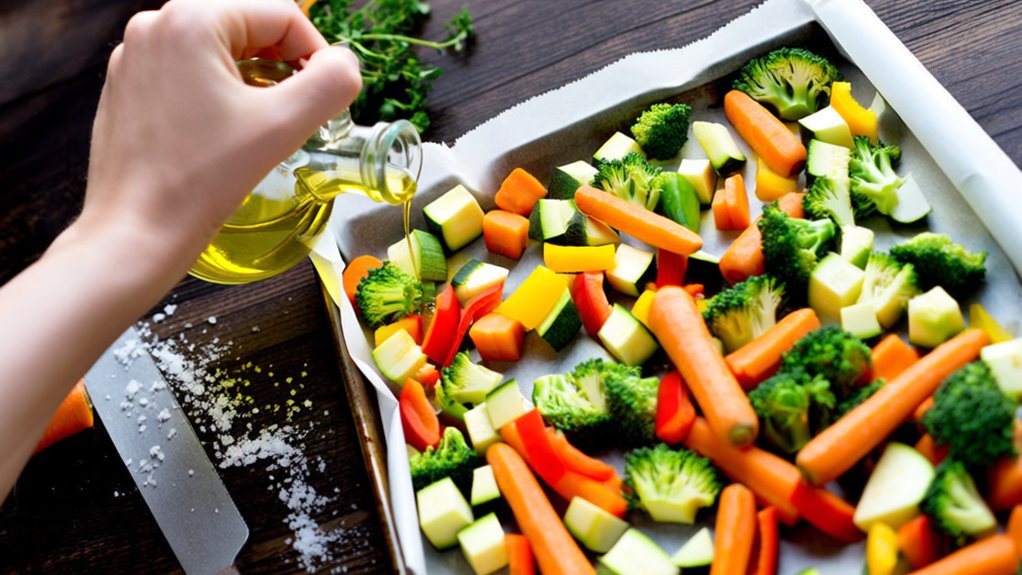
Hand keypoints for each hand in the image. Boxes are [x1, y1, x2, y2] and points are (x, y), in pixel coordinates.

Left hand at [80, 0, 360, 271]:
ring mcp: (136, 56)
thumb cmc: (199, 182)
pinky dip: (218, 96)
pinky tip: (222, 137)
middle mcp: (155, 26)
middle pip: (249, 28)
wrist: (136, 233)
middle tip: (293, 115)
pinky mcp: (128, 87)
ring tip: (258, 129)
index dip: (316, 54)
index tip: (323, 100)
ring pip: (219, 52)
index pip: (281, 14)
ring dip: (252, 83)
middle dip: (281, 68)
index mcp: (191, 19)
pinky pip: (188, 73)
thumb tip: (344, 65)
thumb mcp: (283, 126)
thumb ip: (331, 83)